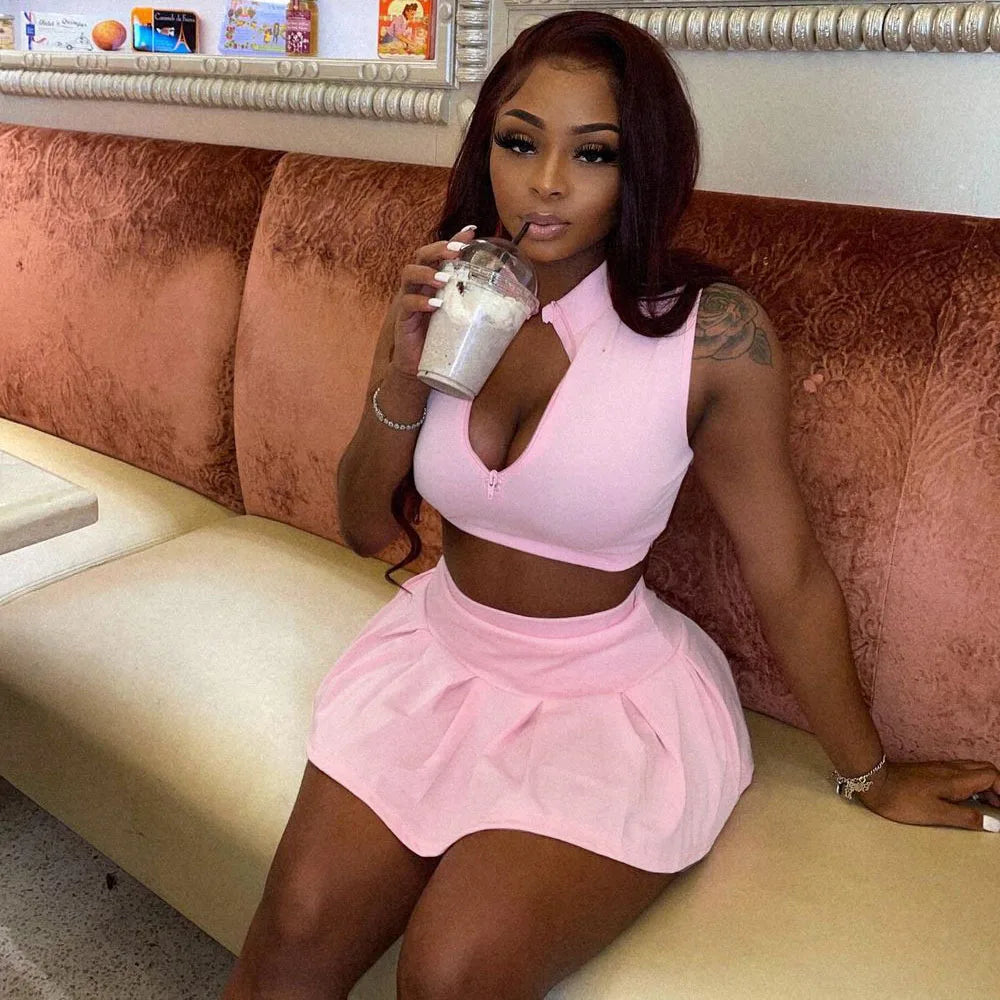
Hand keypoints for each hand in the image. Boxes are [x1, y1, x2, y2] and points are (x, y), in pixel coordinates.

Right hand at [390, 224, 476, 376]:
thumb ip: (480, 305)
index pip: (441, 253)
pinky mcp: (403, 319)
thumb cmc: (445, 341)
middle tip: (456, 251)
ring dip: (427, 273)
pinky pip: (407, 304)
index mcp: (435, 281)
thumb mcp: (465, 318)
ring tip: (444, 278)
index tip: (472, 231)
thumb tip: (519, 303)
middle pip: (422, 255)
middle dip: (439, 249)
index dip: (454, 239)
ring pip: (409, 274)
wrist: (421, 369)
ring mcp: (409, 300)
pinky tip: (435, 305)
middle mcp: (420, 286)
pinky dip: (420, 302)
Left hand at [856, 759, 999, 830]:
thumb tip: (993, 824)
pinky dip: (971, 782)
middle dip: (998, 786)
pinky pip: (960, 771)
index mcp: (957, 779)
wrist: (874, 782)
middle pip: (985, 769)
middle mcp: (951, 769)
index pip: (992, 775)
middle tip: (998, 807)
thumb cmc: (903, 800)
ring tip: (987, 804)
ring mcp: (940, 768)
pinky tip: (965, 797)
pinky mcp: (931, 771)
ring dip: (985, 784)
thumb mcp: (936, 813)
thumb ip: (965, 817)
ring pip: (973, 769)